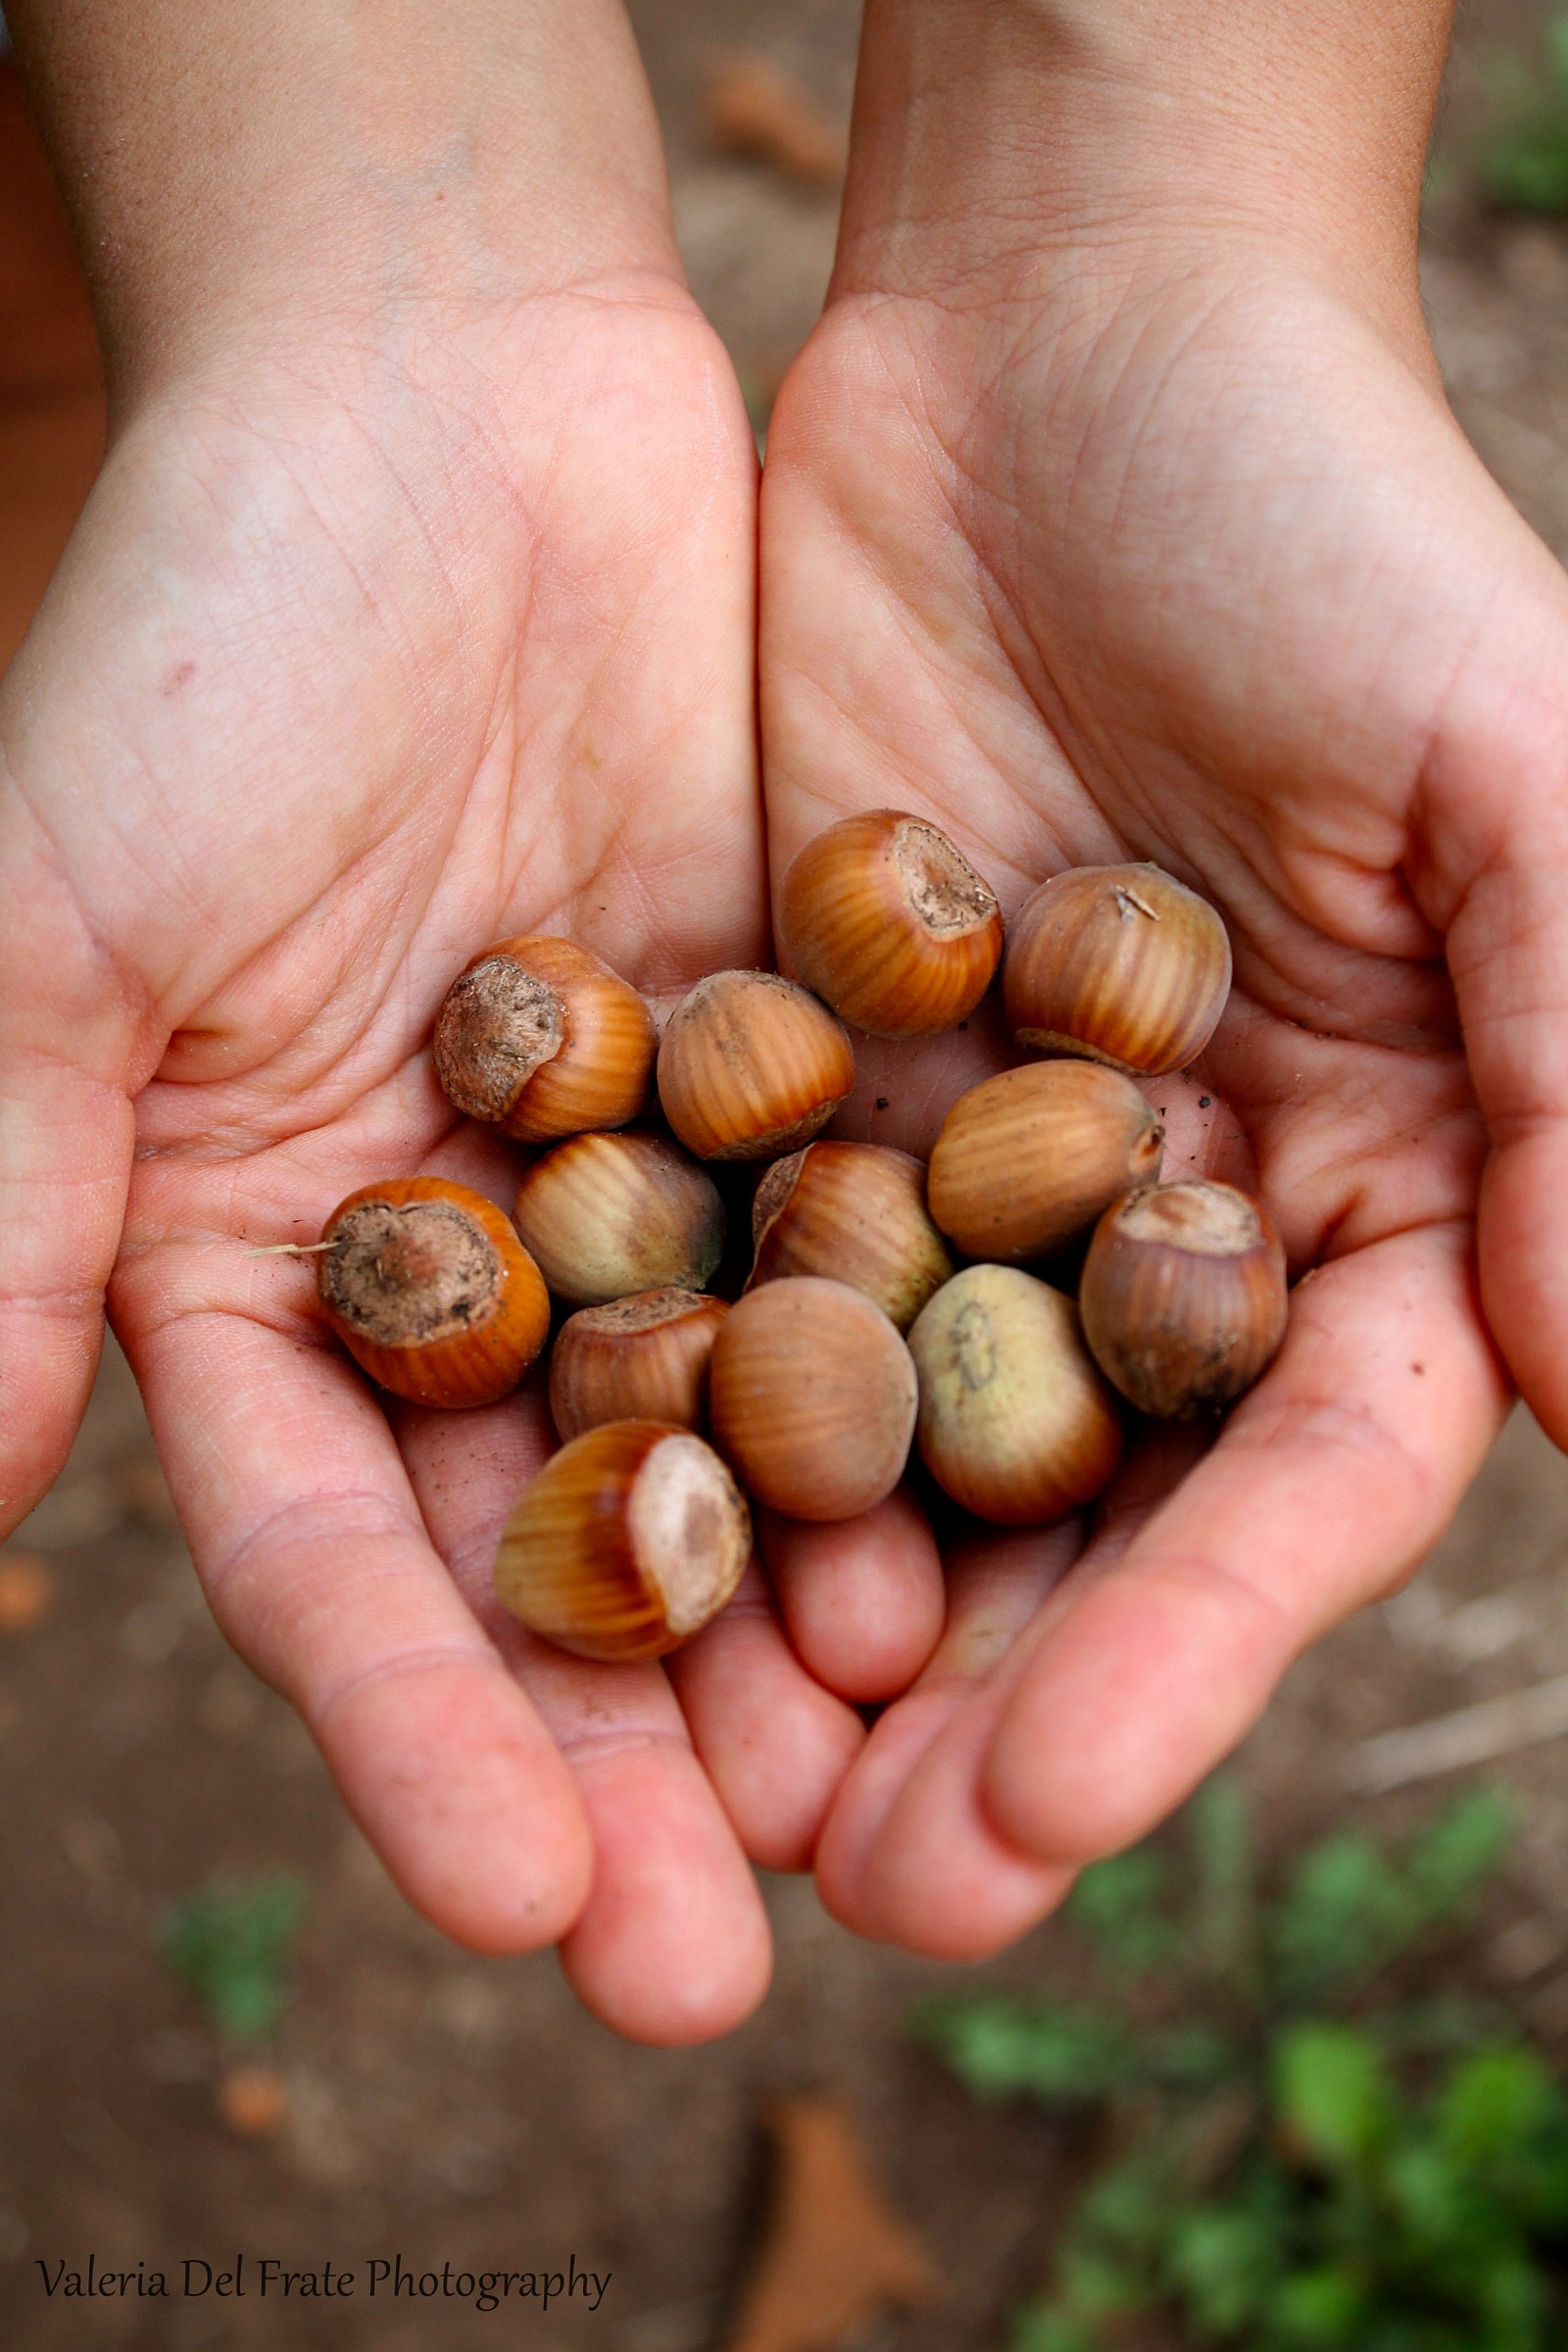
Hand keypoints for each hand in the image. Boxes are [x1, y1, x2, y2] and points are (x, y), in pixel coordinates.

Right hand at [0, 0, 920, 2043]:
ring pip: (742, 1454)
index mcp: (263, 1276)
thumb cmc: (204, 646)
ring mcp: (647, 1186)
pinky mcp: (798, 1081)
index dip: (420, 1738)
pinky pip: (879, 1265)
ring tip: (904, 1796)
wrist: (441, 406)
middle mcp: (465, 1270)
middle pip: (557, 1560)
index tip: (526, 1905)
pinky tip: (1023, 1530)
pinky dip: (938, 1395)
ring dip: (811, 1627)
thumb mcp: (60, 933)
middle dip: (636, 1759)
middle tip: (736, 1964)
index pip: (341, 1566)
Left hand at [758, 0, 1560, 1954]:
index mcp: (1371, 1192)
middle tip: (863, 1894)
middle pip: (1082, 1516)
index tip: (1059, 1811)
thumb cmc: (1333, 531)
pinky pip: (722, 1275)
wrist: (1062, 355)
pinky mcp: (792, 1089)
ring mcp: (967, 1171)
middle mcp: (1167, 1224)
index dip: (1194, 1648)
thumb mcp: (1512, 773)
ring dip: (801, 1625)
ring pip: (887, 1443)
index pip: (1300, 1475)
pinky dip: (663, 1412)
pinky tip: (584, 1542)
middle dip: (980, 1709)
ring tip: (708, 1802)